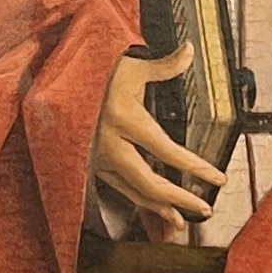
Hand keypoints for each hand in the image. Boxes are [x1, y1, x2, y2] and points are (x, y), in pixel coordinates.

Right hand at [91, 41, 225, 240]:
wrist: (54, 85)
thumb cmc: (95, 73)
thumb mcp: (129, 67)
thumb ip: (163, 65)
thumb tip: (190, 51)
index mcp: (124, 119)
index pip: (167, 150)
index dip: (195, 167)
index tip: (217, 177)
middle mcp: (110, 145)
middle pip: (149, 182)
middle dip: (179, 199)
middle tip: (204, 208)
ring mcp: (97, 159)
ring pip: (132, 191)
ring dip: (158, 208)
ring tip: (180, 221)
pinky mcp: (90, 166)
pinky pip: (118, 189)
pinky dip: (138, 202)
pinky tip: (152, 209)